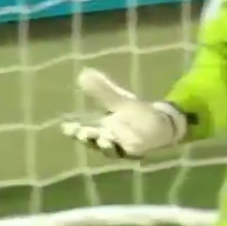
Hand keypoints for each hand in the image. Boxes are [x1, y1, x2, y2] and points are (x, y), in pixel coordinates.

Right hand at [60, 68, 186, 157]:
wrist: (162, 123)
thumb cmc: (137, 112)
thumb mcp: (119, 99)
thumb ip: (102, 89)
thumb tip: (83, 73)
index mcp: (101, 125)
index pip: (82, 128)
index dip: (73, 129)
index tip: (65, 127)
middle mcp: (107, 137)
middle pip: (92, 140)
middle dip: (86, 138)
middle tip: (81, 133)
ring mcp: (119, 146)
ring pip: (106, 148)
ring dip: (103, 144)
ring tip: (102, 138)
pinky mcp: (132, 151)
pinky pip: (123, 153)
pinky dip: (119, 149)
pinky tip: (117, 144)